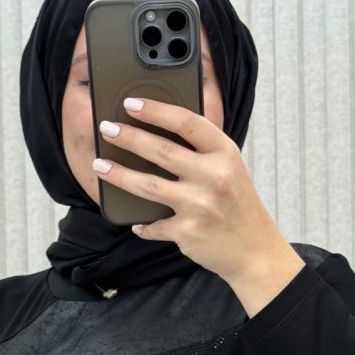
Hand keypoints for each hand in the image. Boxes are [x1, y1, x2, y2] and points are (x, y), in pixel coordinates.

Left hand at [92, 97, 304, 307]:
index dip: (156, 111)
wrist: (255, 250)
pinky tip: (135, 224)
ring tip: (99, 164)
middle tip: (105, 128)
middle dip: (129, 137)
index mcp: (224, 153)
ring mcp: (199, 205)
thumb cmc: (237, 204)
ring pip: (148, 185)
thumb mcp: (230, 168)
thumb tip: (158, 132)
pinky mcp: (187, 231)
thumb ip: (202, 151)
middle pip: (161, 151)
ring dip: (119, 174)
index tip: (131, 104)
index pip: (187, 123)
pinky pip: (153, 226)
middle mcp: (213, 176)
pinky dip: (143, 226)